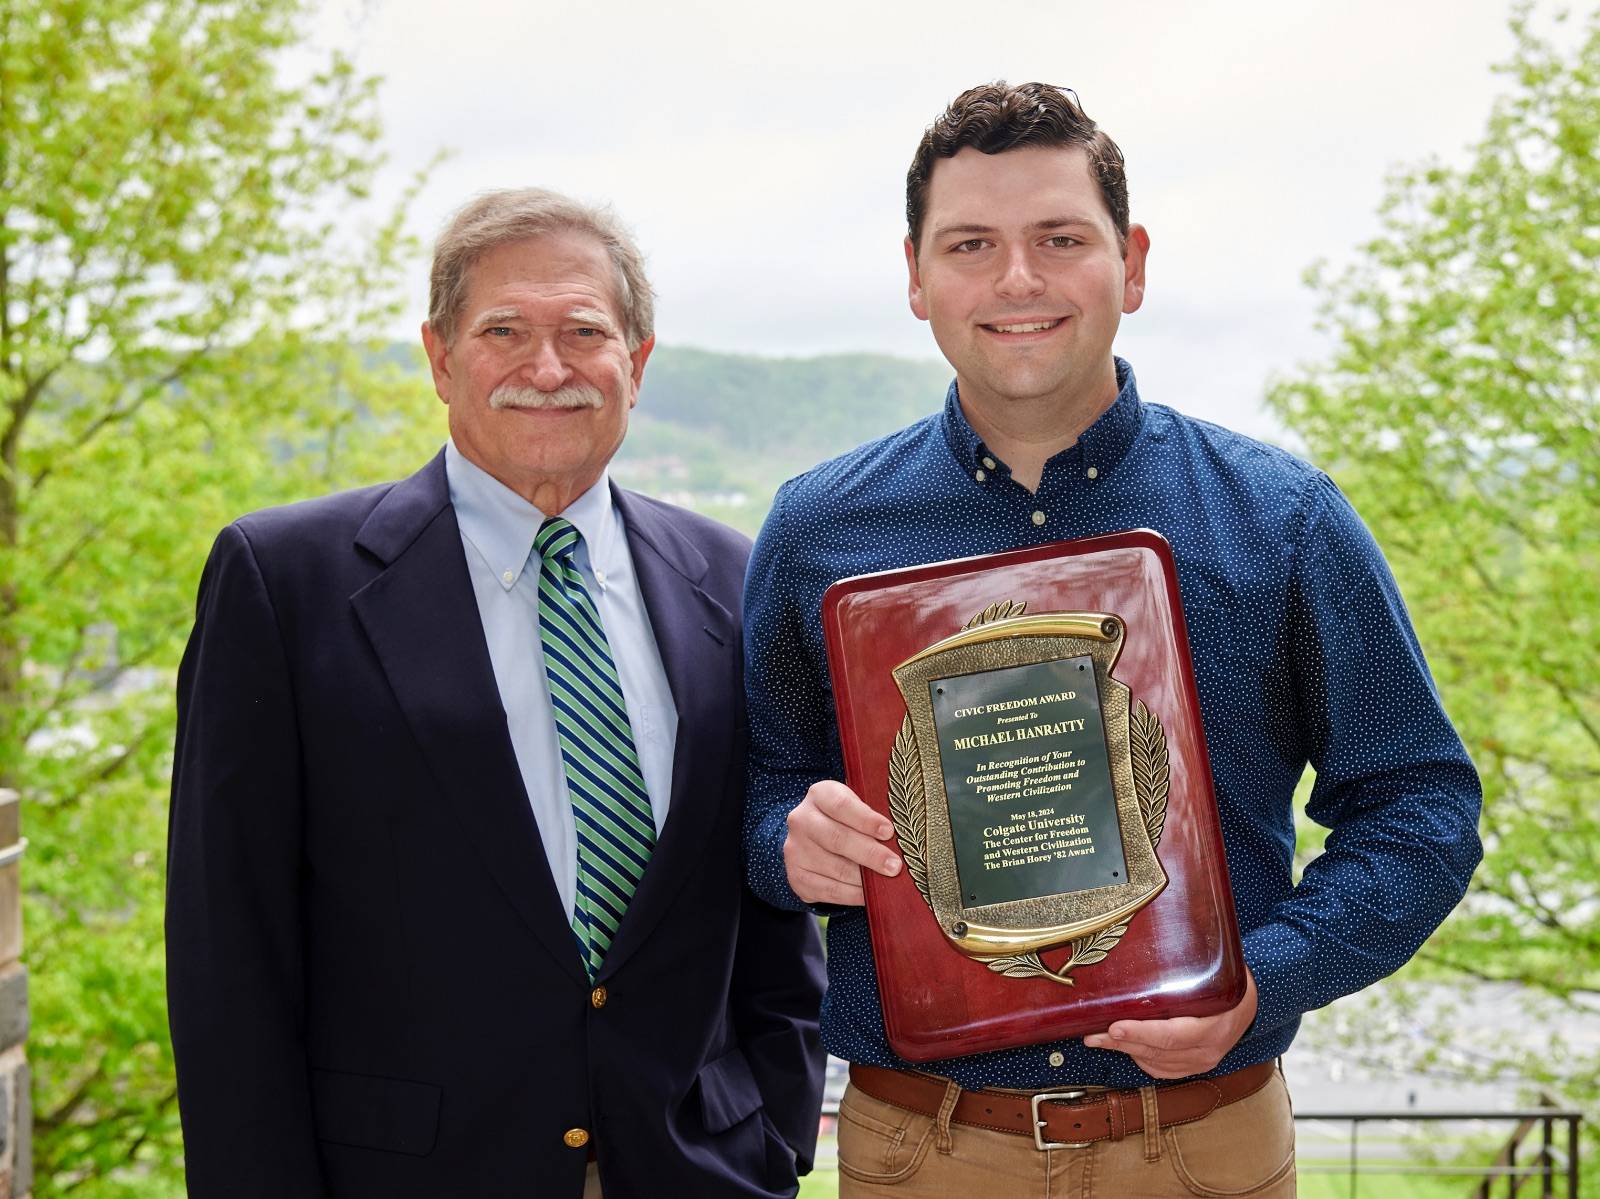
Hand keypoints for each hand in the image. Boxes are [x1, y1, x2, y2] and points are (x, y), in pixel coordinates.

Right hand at [783, 780, 901, 905]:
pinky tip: (869, 894)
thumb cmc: (844, 820)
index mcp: (819, 795)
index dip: (866, 819)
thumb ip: (872, 815)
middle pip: (837, 839)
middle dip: (870, 854)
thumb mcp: (854, 806)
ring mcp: (796, 850)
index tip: (889, 832)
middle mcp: (801, 820)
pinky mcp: (798, 877)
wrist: (810, 839)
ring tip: (886, 882)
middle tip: (895, 866)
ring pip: (835, 868)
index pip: (841, 805)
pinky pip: (829, 890)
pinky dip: (853, 894)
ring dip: (864, 879)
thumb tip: (901, 838)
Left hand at [1082, 969, 1257, 1078]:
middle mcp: (1208, 1050)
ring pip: (1156, 1063)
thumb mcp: (1215, 971)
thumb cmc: (1230, 982)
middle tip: (1093, 1033)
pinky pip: (1161, 1070)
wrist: (1252, 1004)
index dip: (1141, 1032)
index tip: (1114, 1026)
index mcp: (1214, 1026)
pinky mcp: (1194, 1067)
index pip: (1172, 1035)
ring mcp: (1201, 1061)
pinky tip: (1123, 1046)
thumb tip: (1151, 937)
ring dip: (1124, 1050)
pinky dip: (1139, 1059)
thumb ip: (1186, 965)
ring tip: (1099, 1037)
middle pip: (1158, 1051)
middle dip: (1121, 1042)